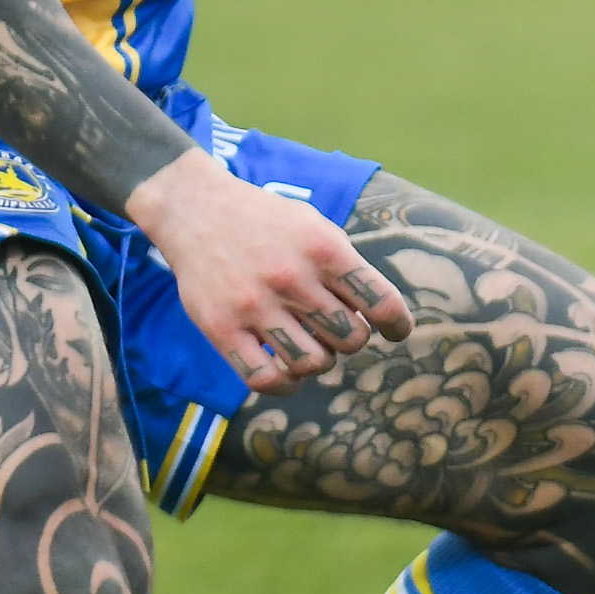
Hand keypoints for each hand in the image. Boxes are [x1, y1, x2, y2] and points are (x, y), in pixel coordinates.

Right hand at [125, 144, 413, 392]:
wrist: (196, 209)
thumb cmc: (266, 221)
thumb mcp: (315, 226)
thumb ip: (346, 265)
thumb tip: (378, 314)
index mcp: (323, 249)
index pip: (380, 301)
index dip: (398, 323)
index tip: (397, 330)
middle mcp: (291, 278)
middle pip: (351, 339)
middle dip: (352, 338)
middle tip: (337, 327)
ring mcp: (254, 306)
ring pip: (314, 363)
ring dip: (322, 360)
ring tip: (313, 345)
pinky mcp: (222, 328)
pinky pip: (265, 379)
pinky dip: (286, 384)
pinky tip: (288, 371)